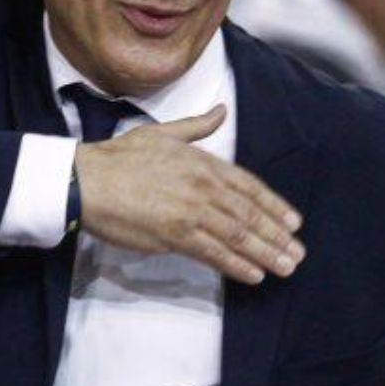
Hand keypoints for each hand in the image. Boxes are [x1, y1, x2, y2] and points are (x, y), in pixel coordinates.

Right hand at [74, 104, 304, 284]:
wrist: (87, 180)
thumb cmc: (119, 157)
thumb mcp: (163, 133)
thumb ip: (196, 126)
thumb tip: (221, 110)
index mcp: (203, 162)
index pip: (249, 186)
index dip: (274, 205)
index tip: (293, 222)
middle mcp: (203, 186)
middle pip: (249, 213)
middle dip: (277, 235)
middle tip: (297, 253)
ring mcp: (191, 212)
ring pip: (238, 235)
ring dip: (265, 253)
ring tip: (285, 267)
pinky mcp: (174, 235)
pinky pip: (213, 253)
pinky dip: (236, 265)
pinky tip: (254, 275)